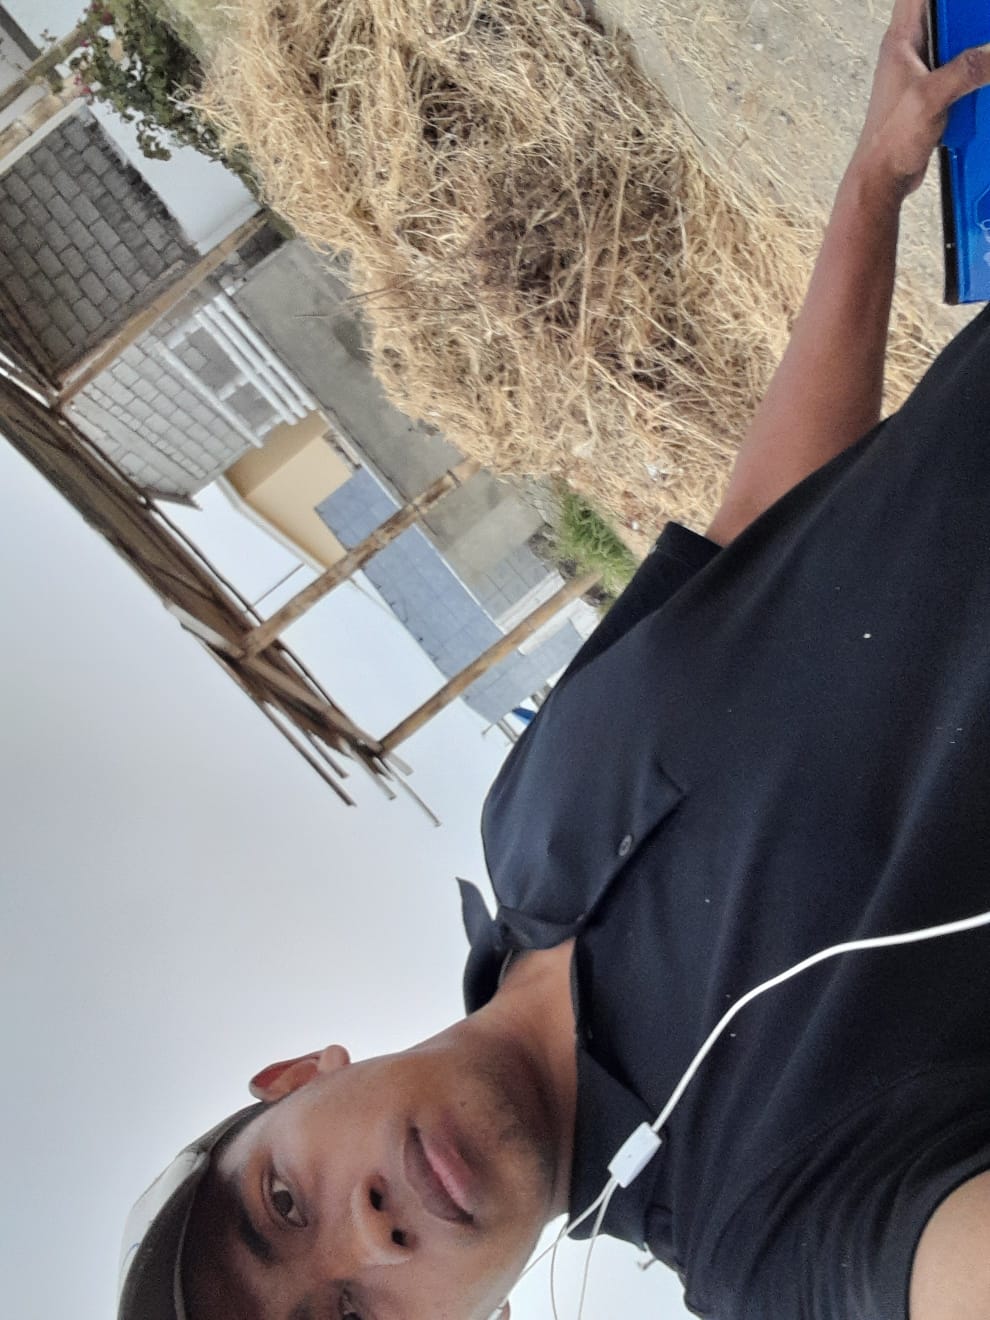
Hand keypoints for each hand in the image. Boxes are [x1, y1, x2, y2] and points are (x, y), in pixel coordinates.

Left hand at [851, 0, 989, 201]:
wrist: (883, 178)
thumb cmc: (889, 141)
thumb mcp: (930, 98)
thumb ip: (966, 70)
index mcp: (901, 42)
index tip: (963, 3)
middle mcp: (910, 52)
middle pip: (944, 16)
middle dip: (966, 18)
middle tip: (980, 25)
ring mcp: (922, 73)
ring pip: (955, 44)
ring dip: (973, 47)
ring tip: (983, 54)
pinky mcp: (933, 93)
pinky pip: (960, 72)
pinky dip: (974, 73)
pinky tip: (983, 77)